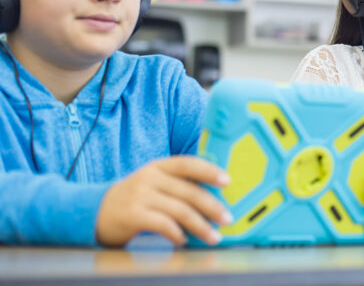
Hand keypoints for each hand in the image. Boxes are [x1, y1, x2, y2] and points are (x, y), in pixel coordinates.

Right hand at [95, 156, 230, 246]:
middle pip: (189, 191)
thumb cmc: (134, 198)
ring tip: (214, 236)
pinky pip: (162, 224)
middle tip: (228, 219)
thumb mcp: (153, 183)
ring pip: (179, 210)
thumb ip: (177, 185)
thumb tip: (214, 197)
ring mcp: (140, 196)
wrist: (94, 211)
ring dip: (200, 225)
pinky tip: (185, 240)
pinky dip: (177, 233)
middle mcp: (149, 178)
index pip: (187, 163)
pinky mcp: (132, 215)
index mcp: (158, 166)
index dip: (209, 171)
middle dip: (212, 207)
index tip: (227, 181)